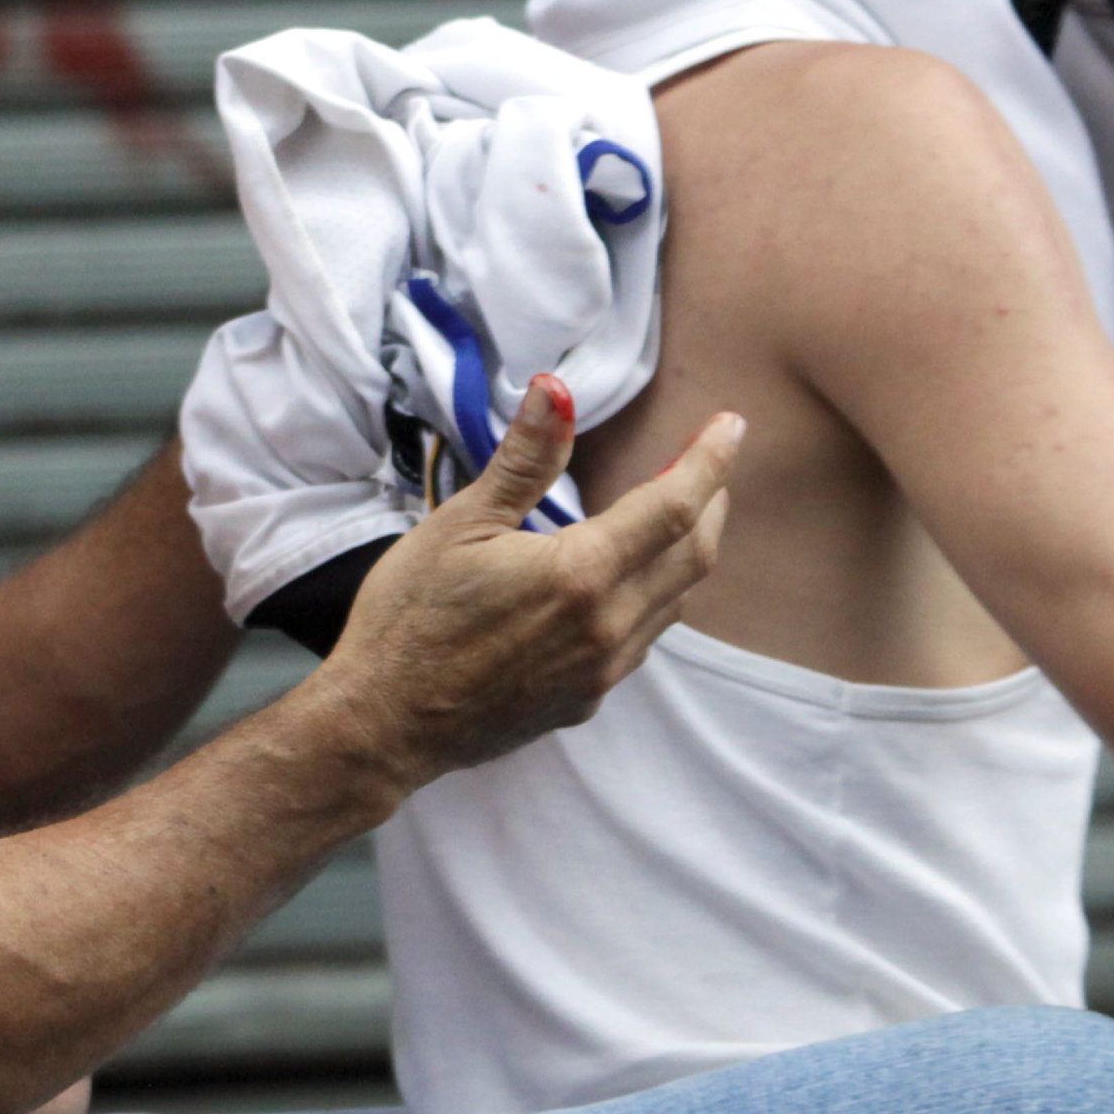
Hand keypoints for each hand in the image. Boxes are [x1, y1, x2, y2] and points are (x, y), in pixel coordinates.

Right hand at [310, 377, 737, 790]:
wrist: (383, 723)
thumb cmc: (409, 616)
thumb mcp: (460, 523)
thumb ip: (523, 460)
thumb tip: (556, 390)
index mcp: (582, 574)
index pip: (675, 506)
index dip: (708, 461)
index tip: (731, 425)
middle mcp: (608, 627)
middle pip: (693, 555)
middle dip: (710, 503)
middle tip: (706, 466)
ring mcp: (601, 672)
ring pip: (672, 602)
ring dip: (683, 554)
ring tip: (671, 517)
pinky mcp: (585, 700)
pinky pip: (640, 641)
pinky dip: (650, 599)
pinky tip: (620, 584)